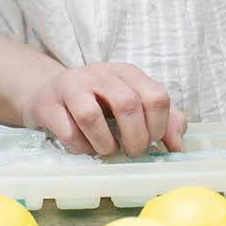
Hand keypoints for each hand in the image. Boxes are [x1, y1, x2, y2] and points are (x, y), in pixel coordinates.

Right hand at [24, 62, 187, 157]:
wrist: (49, 93)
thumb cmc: (97, 103)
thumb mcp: (132, 104)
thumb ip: (162, 120)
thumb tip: (177, 145)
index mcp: (126, 72)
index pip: (155, 96)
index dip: (159, 126)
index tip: (152, 142)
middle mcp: (100, 73)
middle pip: (127, 104)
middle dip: (135, 138)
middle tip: (133, 153)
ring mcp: (72, 85)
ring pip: (91, 116)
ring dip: (105, 144)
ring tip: (107, 150)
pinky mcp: (48, 103)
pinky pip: (67, 131)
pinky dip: (81, 147)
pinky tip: (84, 147)